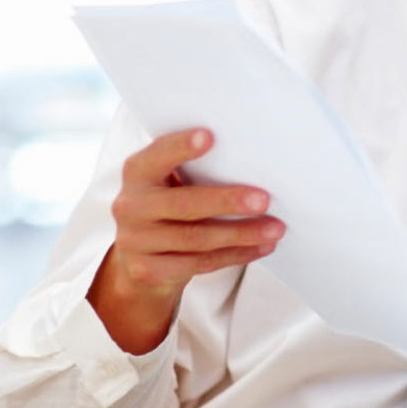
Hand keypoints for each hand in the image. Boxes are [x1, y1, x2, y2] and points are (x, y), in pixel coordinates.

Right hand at [87, 128, 283, 353]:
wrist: (138, 260)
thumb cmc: (169, 205)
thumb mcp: (169, 183)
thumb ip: (195, 171)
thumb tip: (252, 162)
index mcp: (137, 172)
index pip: (158, 156)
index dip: (181, 147)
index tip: (209, 136)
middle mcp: (130, 205)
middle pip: (184, 204)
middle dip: (227, 201)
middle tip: (264, 199)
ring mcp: (135, 241)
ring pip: (197, 238)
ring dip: (242, 233)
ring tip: (276, 228)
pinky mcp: (148, 270)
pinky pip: (200, 263)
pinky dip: (236, 254)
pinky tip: (262, 247)